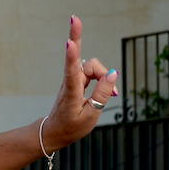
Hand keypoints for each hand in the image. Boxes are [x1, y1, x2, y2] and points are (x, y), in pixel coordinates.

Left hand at [47, 16, 119, 148]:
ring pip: (93, 67)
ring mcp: (72, 79)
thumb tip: (113, 73)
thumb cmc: (71, 127)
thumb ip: (102, 94)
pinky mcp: (76, 80)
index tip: (70, 42)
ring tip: (112, 96)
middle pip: (88, 64)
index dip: (72, 56)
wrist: (54, 132)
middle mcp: (70, 81)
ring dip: (105, 78)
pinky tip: (112, 92)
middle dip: (92, 59)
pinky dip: (104, 80)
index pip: (72, 71)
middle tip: (84, 37)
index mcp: (70, 92)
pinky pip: (93, 72)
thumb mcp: (91, 115)